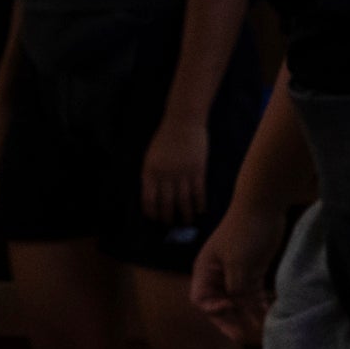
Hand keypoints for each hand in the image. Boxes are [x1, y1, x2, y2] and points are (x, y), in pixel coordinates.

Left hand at [140, 116, 210, 230]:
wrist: (183, 121)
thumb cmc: (166, 137)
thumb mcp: (151, 156)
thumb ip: (152, 174)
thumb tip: (155, 193)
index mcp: (150, 172)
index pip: (149, 200)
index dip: (152, 212)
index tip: (155, 219)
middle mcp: (165, 176)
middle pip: (166, 204)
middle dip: (168, 218)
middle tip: (171, 226)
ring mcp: (182, 174)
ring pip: (183, 201)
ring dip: (185, 214)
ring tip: (187, 223)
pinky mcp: (198, 170)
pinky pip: (199, 192)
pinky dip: (200, 204)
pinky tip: (201, 211)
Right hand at [190, 201, 288, 348]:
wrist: (264, 204)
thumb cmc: (246, 230)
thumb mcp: (240, 263)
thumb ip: (237, 289)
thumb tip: (241, 312)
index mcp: (205, 271)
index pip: (202, 300)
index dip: (214, 311)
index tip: (229, 309)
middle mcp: (217, 275)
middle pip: (221, 306)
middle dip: (234, 321)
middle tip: (249, 337)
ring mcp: (235, 273)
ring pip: (239, 302)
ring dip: (249, 316)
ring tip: (263, 331)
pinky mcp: (253, 271)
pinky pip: (253, 294)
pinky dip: (260, 305)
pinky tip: (271, 314)